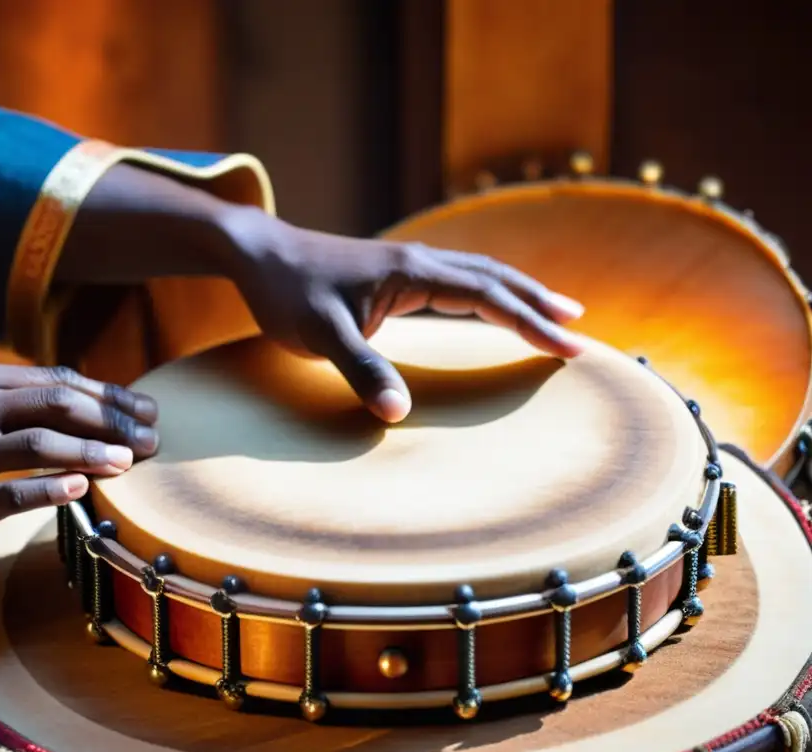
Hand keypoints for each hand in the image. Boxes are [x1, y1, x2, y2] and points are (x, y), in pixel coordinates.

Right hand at [0, 364, 157, 560]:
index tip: (147, 409)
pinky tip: (81, 490)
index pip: (60, 382)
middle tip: (153, 438)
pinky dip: (49, 491)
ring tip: (129, 462)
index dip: (110, 397)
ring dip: (92, 453)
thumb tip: (77, 393)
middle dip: (114, 422)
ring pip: (40, 446)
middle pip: (59, 407)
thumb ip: (11, 395)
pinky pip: (8, 495)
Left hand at [223, 208, 585, 422]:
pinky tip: (492, 302)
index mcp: (412, 272)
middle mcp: (418, 260)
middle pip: (495, 277)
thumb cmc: (285, 291)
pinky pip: (457, 277)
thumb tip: (398, 415)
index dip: (530, 322)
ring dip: (519, 290)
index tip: (568, 347)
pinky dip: (488, 290)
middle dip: (538, 302)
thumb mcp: (319, 335)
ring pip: (479, 272)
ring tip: (555, 309)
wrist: (257, 253)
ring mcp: (407, 263)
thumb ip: (361, 369)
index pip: (487, 296)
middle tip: (579, 327)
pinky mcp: (394, 270)